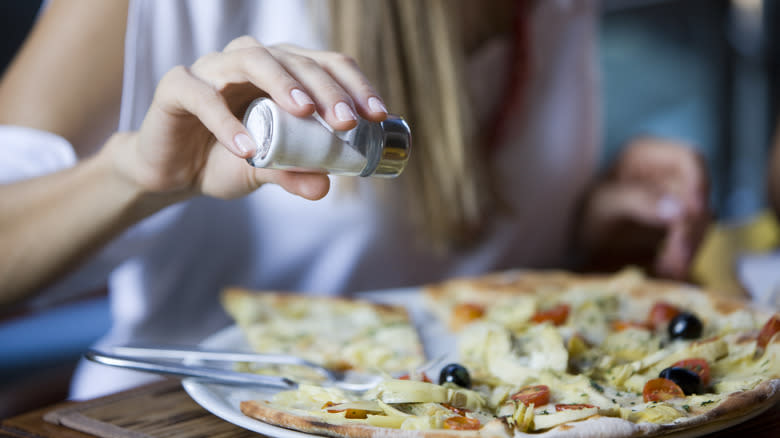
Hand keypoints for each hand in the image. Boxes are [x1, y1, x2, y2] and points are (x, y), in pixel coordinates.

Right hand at [106, 36, 388, 200]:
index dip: (354, 85)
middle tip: (347, 121)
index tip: (378, 116)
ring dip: (282, 83)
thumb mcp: (265, 170)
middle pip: (294, 59)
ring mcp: (212, 68)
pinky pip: (202, 96)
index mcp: (280, 73)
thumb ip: (293, 174)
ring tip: (305, 113)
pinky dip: (225, 121)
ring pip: (251, 58)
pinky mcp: (177, 86)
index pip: (325, 64)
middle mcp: (250, 61)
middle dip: (326, 88)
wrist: (170, 172)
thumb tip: (325, 187)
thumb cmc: (223, 160)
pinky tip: (247, 148)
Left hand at [578, 137, 710, 279]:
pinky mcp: (678, 222)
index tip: (696, 213)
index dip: (699, 183)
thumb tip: (679, 209)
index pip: (689, 159)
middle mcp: (667, 171)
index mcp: (646, 154)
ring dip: (688, 247)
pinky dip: (683, 255)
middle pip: (698, 196)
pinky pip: (691, 237)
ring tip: (668, 270)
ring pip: (700, 220)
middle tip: (678, 260)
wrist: (579, 239)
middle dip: (690, 229)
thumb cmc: (587, 212)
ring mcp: (676, 197)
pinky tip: (667, 270)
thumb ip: (638, 200)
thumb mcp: (603, 204)